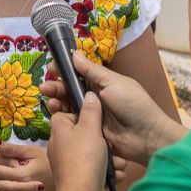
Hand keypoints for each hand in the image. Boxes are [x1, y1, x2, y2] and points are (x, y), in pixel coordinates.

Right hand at [43, 51, 187, 164]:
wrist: (146, 136)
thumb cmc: (133, 104)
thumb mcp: (113, 83)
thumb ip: (92, 71)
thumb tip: (74, 54)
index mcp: (102, 83)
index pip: (79, 74)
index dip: (64, 71)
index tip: (51, 68)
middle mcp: (95, 97)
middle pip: (70, 90)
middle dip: (56, 87)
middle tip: (44, 87)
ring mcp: (92, 115)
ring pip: (69, 106)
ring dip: (58, 101)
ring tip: (50, 101)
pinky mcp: (90, 131)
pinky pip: (73, 123)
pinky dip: (63, 118)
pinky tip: (56, 115)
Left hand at [47, 91, 107, 190]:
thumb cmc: (84, 157)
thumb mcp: (90, 128)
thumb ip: (91, 110)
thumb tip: (88, 94)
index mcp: (58, 129)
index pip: (66, 113)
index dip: (83, 114)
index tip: (96, 118)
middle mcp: (60, 145)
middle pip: (84, 134)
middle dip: (103, 141)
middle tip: (112, 146)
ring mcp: (67, 163)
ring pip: (92, 153)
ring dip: (108, 158)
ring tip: (118, 164)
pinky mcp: (76, 177)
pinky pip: (93, 168)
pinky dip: (105, 171)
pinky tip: (114, 175)